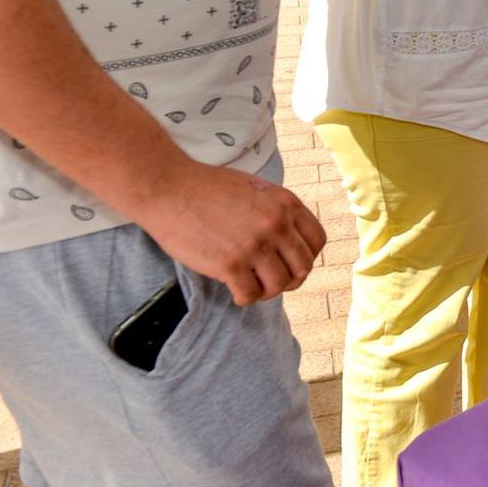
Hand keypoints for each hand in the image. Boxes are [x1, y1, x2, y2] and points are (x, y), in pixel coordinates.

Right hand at [133, 161, 326, 305]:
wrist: (169, 189)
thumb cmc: (208, 188)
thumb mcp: (256, 189)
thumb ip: (276, 211)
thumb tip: (290, 239)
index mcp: (286, 203)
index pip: (317, 240)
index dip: (308, 256)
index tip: (292, 262)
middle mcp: (276, 224)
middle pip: (303, 267)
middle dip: (291, 279)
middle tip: (273, 281)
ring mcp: (254, 245)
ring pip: (279, 285)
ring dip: (268, 291)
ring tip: (253, 286)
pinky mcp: (230, 265)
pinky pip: (251, 294)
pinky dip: (245, 298)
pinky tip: (236, 291)